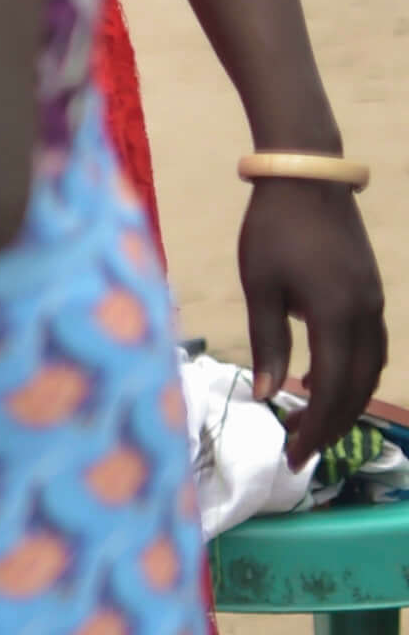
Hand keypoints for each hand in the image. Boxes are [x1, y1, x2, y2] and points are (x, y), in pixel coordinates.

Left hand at [242, 177, 387, 456]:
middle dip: (330, 425)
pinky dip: (354, 375)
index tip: (292, 456)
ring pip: (370, 371)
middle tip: (299, 453)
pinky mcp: (371, 294)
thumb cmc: (272, 229)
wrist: (307, 178)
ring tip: (312, 425)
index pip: (332, 389)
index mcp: (336, 316)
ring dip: (345, 403)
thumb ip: (267, 343)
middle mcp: (365, 316)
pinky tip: (325, 382)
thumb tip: (269, 396)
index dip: (315, 428)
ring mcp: (374, 305)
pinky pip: (372, 349)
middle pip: (357, 388)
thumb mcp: (259, 286)